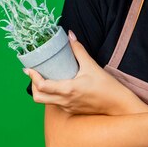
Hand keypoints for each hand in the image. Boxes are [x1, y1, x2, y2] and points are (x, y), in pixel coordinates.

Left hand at [25, 31, 139, 114]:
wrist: (118, 105)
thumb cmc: (107, 87)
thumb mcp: (92, 66)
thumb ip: (79, 50)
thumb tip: (70, 35)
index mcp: (68, 89)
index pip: (42, 86)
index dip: (33, 77)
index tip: (29, 68)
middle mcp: (65, 101)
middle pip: (38, 98)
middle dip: (33, 85)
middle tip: (33, 74)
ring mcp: (68, 107)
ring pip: (46, 102)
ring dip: (41, 90)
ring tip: (43, 78)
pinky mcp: (72, 110)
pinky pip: (56, 104)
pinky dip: (51, 95)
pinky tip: (57, 85)